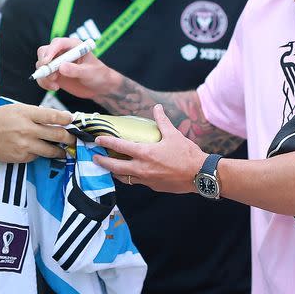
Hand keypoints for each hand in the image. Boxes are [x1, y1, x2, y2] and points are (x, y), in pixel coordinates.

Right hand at [0, 104, 74, 162]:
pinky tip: (38, 150)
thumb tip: (53, 118)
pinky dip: (40, 153)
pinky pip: (37, 156)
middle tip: (74, 138)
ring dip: (60, 150)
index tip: (71, 119)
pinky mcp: (21, 157)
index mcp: (26, 113)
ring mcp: (24, 145)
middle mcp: (27, 130)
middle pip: (57, 135)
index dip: (66, 118)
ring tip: (64, 149)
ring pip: (51, 150)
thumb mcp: (16, 108)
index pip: (52, 116)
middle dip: (69, 137)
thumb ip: (35, 113)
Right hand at [35, 37, 116, 99]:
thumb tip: (61, 67)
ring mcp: (56, 63)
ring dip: (45, 76)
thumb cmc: (98, 75)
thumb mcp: (89, 72)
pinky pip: (42, 76)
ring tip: (56, 85)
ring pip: (40, 65)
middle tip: (52, 76)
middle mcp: (62, 52)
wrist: (99, 87)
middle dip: (44, 64)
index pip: (57, 43)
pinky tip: (55, 87)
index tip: (47, 62)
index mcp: (73, 45)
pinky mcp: (53, 74)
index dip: (50, 51)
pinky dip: (44, 83)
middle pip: (43, 51)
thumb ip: (76, 70)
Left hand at [93, 105, 207, 192]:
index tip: (97, 139)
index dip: (106, 142)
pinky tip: (130, 173)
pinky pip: (135, 182)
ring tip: (109, 167)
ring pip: (123, 177)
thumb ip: (162, 121)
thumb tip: (157, 107)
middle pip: (114, 166)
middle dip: (102, 162)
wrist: (199, 175)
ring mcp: (146, 180)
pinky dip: (129, 177)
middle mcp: (142, 168)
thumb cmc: (186, 154)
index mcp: (145, 153)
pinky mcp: (152, 186)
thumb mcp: (173, 134)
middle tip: (95, 157)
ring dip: (114, 171)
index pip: (120, 146)